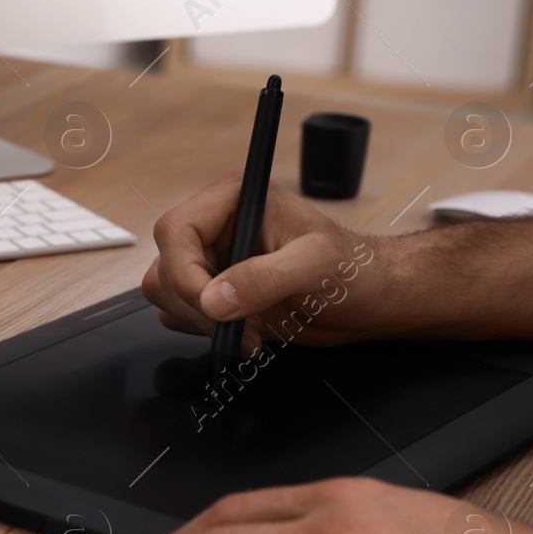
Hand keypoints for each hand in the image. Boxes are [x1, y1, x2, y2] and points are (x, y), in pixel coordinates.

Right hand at [143, 176, 401, 354]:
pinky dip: (206, 332)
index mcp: (233, 199)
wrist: (367, 300)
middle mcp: (215, 226)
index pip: (176, 231)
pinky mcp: (213, 290)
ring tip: (248, 333)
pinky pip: (180, 313)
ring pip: (165, 292)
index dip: (186, 273)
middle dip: (197, 305)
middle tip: (238, 326)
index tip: (214, 306)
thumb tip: (214, 299)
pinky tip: (244, 334)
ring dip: (201, 323)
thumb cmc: (353, 270)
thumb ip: (264, 278)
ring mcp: (211, 259)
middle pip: (165, 266)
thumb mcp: (315, 267)